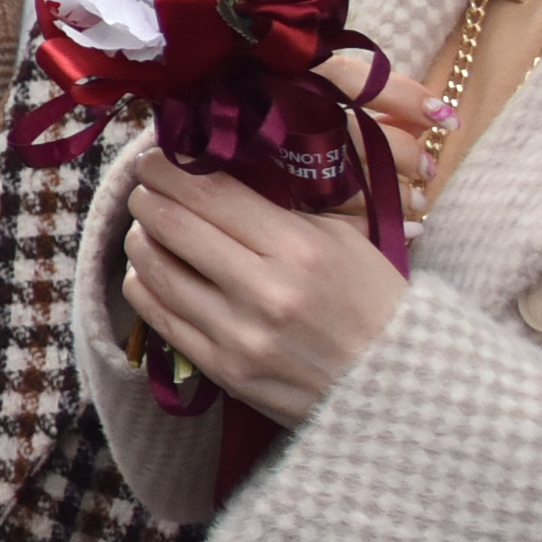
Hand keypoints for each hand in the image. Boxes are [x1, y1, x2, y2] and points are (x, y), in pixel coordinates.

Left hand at [117, 159, 407, 426]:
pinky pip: (157, 316)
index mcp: (298, 248)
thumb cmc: (374, 301)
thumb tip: (211, 176)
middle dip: (147, 196)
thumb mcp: (342, 238)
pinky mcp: (223, 371)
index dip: (169, 167)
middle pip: (171, 225)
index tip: (155, 156)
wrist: (400, 385)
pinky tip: (154, 270)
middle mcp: (263, 292)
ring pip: (154, 270)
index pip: (208, 192)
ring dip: (140, 238)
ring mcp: (238, 336)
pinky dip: (145, 284)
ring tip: (148, 227)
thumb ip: (276, 209)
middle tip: (146, 187)